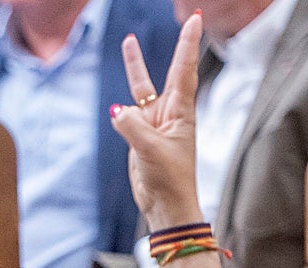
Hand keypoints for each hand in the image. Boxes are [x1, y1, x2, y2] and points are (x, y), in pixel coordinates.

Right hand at [111, 13, 202, 229]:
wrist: (165, 204)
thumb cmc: (169, 178)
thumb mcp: (149, 150)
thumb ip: (132, 127)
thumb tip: (117, 111)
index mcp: (180, 112)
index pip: (184, 70)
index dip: (188, 45)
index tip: (194, 20)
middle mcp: (168, 114)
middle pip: (161, 73)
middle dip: (164, 44)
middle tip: (164, 24)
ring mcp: (153, 125)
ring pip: (140, 92)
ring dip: (134, 69)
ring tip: (128, 44)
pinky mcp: (139, 138)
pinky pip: (127, 118)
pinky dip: (121, 116)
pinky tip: (118, 119)